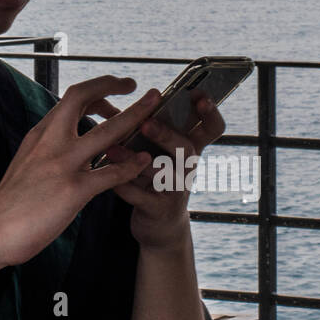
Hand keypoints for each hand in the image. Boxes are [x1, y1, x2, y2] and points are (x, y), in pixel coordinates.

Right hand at [0, 74, 164, 268]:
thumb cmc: (7, 205)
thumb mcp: (25, 164)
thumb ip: (44, 151)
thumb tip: (60, 145)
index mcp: (39, 135)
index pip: (69, 98)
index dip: (95, 90)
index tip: (112, 93)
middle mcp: (49, 141)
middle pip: (82, 98)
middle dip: (111, 85)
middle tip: (136, 86)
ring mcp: (61, 164)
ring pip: (107, 132)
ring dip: (135, 117)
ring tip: (154, 108)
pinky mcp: (72, 190)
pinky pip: (110, 173)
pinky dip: (131, 166)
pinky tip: (145, 163)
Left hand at [90, 87, 227, 251]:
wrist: (160, 223)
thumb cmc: (156, 175)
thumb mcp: (163, 151)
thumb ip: (156, 126)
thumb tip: (140, 98)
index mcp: (190, 147)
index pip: (212, 128)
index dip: (210, 112)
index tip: (199, 95)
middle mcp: (187, 168)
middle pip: (186, 148)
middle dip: (166, 134)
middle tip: (146, 122)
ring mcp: (176, 191)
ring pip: (161, 174)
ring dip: (134, 160)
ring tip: (112, 150)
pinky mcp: (158, 210)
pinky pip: (140, 196)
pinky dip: (123, 186)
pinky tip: (108, 177)